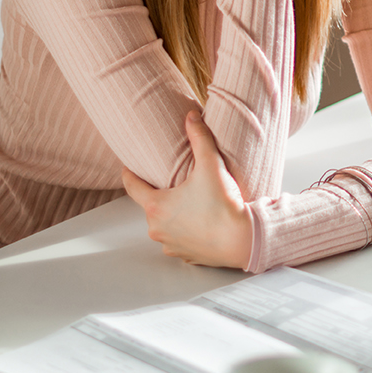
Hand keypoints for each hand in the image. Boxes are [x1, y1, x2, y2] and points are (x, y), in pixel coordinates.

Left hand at [121, 109, 254, 267]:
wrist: (243, 239)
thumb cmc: (224, 205)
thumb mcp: (211, 166)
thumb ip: (199, 138)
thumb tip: (191, 116)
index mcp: (156, 206)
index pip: (132, 187)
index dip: (129, 175)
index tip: (128, 167)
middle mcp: (157, 228)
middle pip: (151, 206)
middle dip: (160, 195)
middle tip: (175, 185)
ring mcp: (170, 245)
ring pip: (165, 225)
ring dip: (172, 215)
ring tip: (189, 204)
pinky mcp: (185, 256)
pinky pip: (178, 241)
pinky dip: (185, 232)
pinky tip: (199, 224)